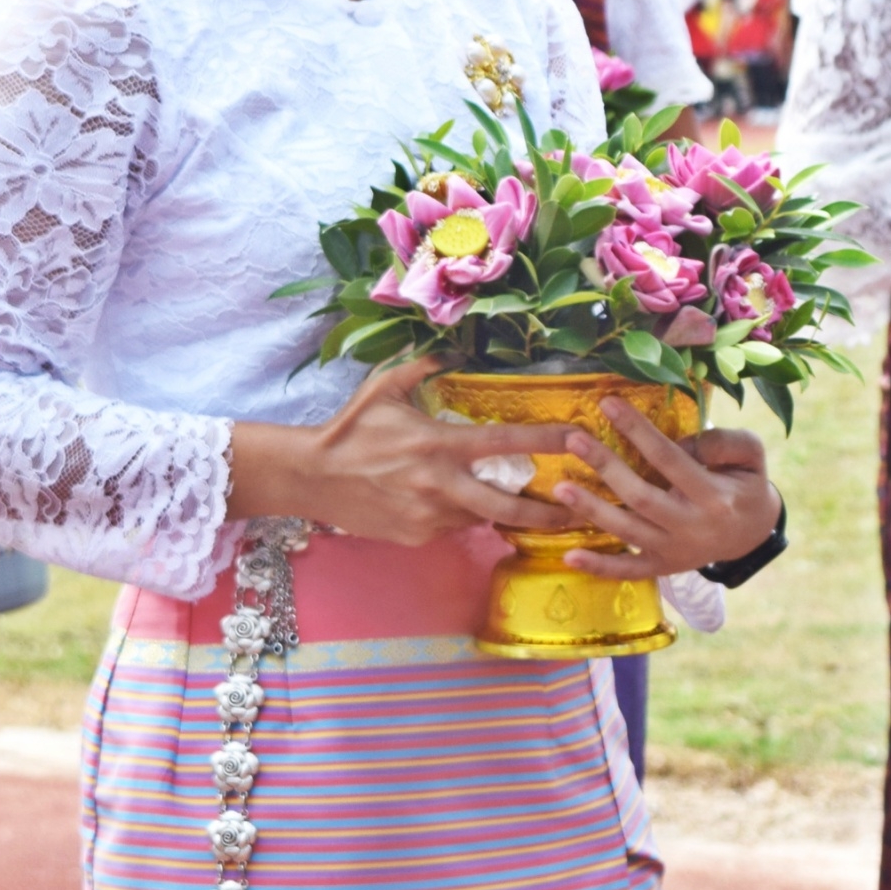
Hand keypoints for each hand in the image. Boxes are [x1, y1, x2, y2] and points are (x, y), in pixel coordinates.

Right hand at [229, 357, 580, 545]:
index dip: (547, 440)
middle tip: (576, 513)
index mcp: (438, 444)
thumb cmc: (349, 430)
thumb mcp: (384, 388)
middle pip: (509, 507)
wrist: (312, 478)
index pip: (505, 441)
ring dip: (493, 511)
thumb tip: (450, 352)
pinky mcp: (417, 537)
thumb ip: (422, 368)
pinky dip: (456, 517)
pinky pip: (451, 529)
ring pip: (479, 519)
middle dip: (548, 514)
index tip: (579, 438)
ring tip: (507, 503)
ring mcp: (429, 517)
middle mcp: (440, 485)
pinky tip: (443, 503)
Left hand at [553, 397, 777, 579]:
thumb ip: (725, 442)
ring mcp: (675, 550)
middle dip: (606, 466)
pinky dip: (599, 567)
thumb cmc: (746, 485)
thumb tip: (684, 440)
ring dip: (592, 510)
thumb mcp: (752, 457)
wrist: (754, 535)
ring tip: (560, 487)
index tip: (607, 403)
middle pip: (642, 496)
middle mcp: (693, 526)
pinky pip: (628, 570)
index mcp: (715, 496)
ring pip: (628, 530)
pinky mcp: (662, 566)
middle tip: (573, 439)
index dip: (638, 431)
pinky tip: (569, 557)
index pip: (670, 459)